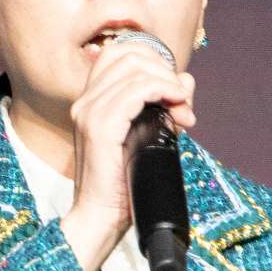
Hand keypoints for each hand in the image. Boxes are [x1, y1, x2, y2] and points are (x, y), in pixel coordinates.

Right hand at [57, 41, 193, 270]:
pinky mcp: (100, 126)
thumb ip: (165, 106)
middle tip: (183, 104)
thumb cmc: (123, 183)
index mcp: (91, 101)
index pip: (120, 53)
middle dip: (166, 71)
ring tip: (183, 113)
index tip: (174, 91)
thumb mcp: (148, 136)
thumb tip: (186, 81)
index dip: (154, 61)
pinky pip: (137, 90)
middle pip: (130, 54)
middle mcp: (85, 101)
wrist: (101, 217)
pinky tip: (177, 109)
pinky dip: (164, 92)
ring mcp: (89, 111)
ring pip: (136, 68)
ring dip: (170, 84)